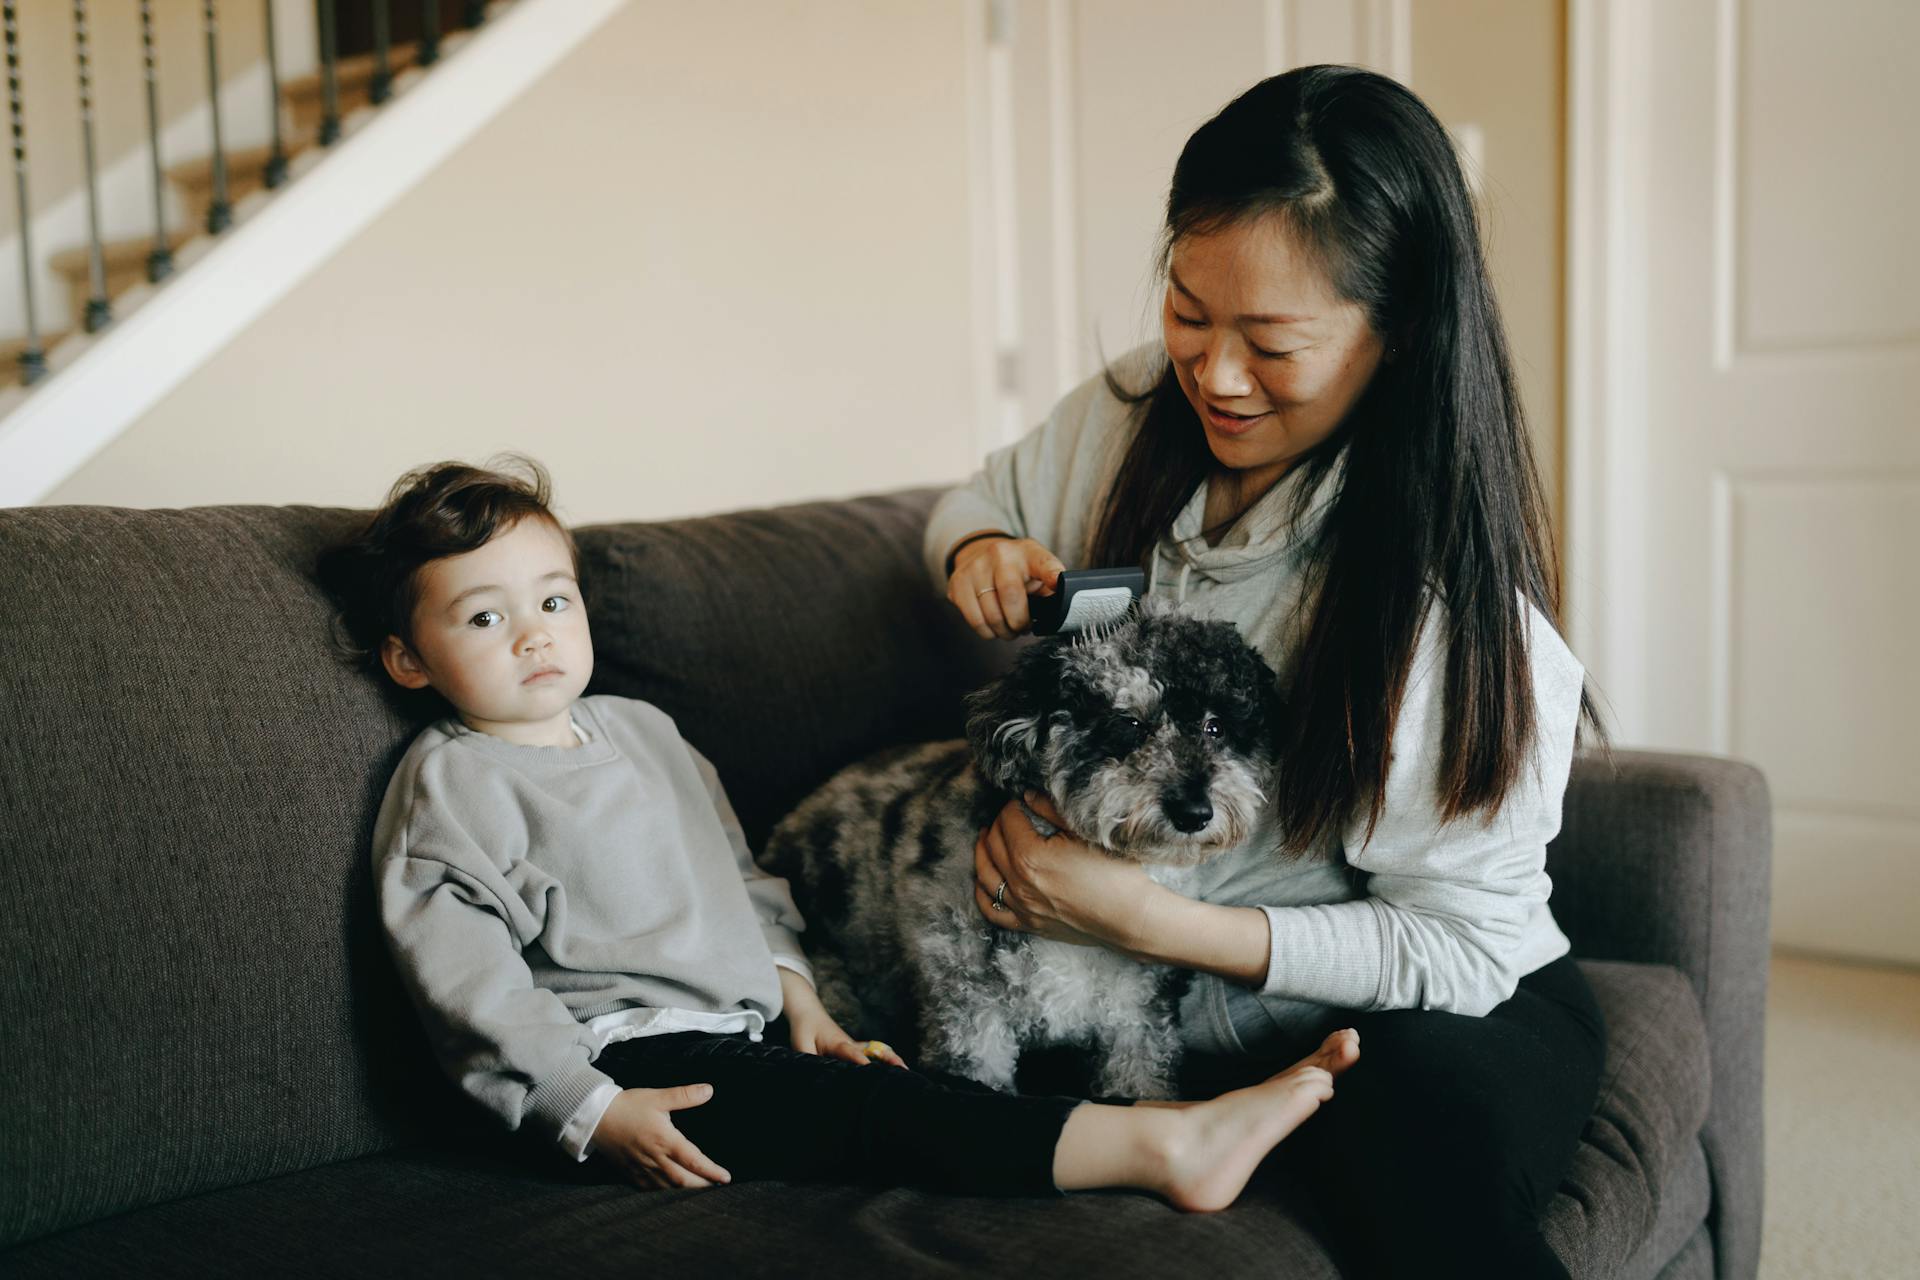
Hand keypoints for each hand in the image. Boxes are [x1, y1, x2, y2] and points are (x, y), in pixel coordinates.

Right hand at [592, 1084, 730, 1190]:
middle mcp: (655, 1159)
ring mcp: (642, 1169)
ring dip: (686, 1192)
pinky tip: (672, 1191)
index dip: (712, 1171)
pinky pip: (650, 1189)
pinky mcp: (631, 1173)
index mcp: (665, 1140)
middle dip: (703, 1185)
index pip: (694, 1161)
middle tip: (717, 1187)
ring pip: (668, 1188)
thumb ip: (684, 1095)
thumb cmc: (628, 1106)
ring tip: (700, 1190)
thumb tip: (709, 1090)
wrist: (595, 1118)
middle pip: (684, 1180)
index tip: (726, 1177)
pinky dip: (665, 1193)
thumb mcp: (658, 1097)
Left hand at [779, 967, 906, 1067]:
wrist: (809, 1012)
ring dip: (891, 1060)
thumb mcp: (800, 1044)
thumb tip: (813, 1076)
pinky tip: (894, 1072)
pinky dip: (885, 1061)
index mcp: (838, 1043)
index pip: (851, 1053)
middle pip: (873, 1050)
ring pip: (876, 1052)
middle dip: (888, 1059)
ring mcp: (854, 1046)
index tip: (870, 1069)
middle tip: (903, 1070)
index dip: (860, 1060)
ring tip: (906, 1074)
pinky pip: (873, 1055)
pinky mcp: (854, 1050)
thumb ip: (807, 1058)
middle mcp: (850, 1044)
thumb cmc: (805, 1029)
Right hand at [946, 533, 1066, 639]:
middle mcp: (999, 554)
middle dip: (1019, 622)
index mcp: (1028, 552)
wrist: (980, 554)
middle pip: (1011, 596)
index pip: (1043, 562)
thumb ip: (1050, 588)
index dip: (1051, 573)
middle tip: (1022, 628)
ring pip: (991, 614)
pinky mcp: (958, 583)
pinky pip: (974, 620)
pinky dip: (986, 631)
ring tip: (1008, 628)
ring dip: (1003, 631)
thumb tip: (1061, 611)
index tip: (1057, 583)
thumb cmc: (1017, 570)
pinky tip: (993, 625)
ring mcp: (975, 567)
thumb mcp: (1037, 571)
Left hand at [974, 792, 1157, 948]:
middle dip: (997, 825)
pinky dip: (983, 894)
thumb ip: (1052, 809)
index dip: (1013, 806)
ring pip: (986, 876)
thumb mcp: (1085, 831)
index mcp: (1030, 856)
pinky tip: (984, 881)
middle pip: (994, 845)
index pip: (1008, 821)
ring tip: (986, 838)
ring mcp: (1022, 908)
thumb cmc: (1115, 872)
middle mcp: (1019, 883)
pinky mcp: (1029, 925)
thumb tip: (1027, 796)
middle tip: (1008, 816)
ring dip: (982, 853)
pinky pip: (992, 911)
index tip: (1020, 801)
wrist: (1131, 917)